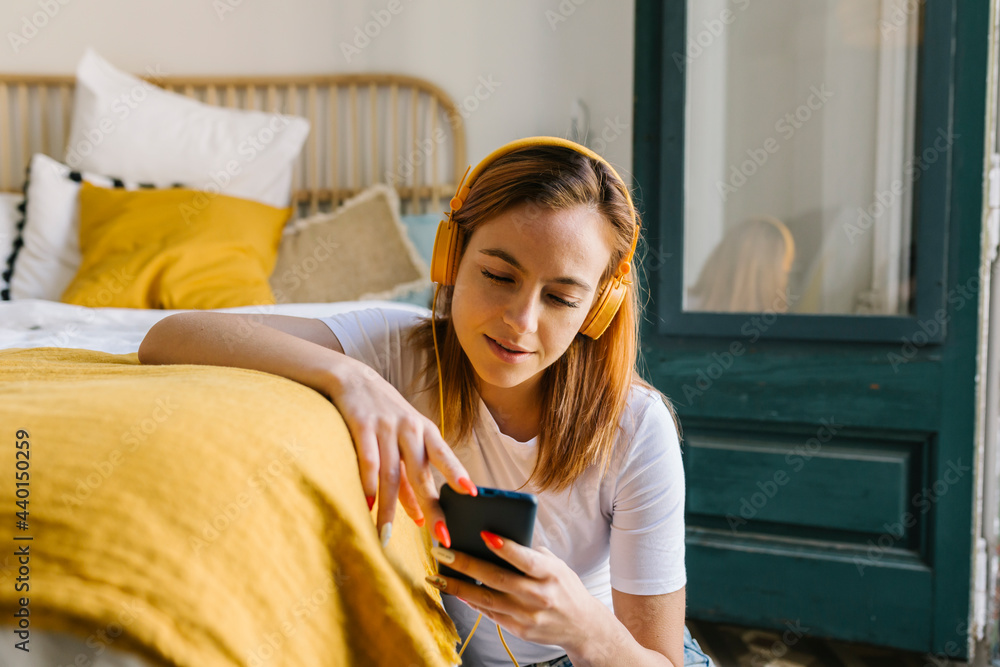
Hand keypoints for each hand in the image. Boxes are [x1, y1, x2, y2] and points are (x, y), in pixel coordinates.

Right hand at [325, 355, 475, 544]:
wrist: (353, 379)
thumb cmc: (385, 416)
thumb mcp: (403, 442)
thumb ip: (410, 480)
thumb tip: (419, 518)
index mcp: (425, 431)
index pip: (444, 455)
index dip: (457, 473)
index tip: (471, 493)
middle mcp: (409, 428)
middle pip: (421, 472)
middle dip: (431, 506)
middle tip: (439, 535)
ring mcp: (386, 426)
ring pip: (392, 473)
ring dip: (390, 507)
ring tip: (387, 534)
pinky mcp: (361, 424)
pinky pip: (367, 459)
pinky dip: (367, 484)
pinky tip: (367, 504)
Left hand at [426, 532, 606, 652]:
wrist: (582, 626)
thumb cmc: (564, 587)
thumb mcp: (555, 565)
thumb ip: (530, 554)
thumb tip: (495, 539)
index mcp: (550, 574)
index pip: (525, 559)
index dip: (505, 547)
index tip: (483, 533)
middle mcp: (539, 596)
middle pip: (497, 579)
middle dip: (467, 564)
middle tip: (443, 552)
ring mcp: (528, 615)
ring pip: (486, 599)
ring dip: (458, 587)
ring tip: (437, 575)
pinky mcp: (519, 629)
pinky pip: (489, 613)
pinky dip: (470, 601)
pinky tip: (455, 590)